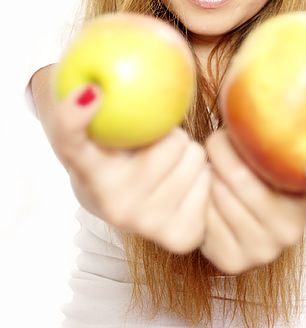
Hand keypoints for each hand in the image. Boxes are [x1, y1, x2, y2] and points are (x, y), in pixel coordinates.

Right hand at [48, 85, 210, 253]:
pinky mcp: (180, 236)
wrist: (118, 203)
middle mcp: (115, 205)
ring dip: (189, 154)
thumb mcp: (92, 129)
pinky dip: (203, 174)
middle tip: (156, 147)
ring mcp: (147, 225)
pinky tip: (185, 182)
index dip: (76, 118)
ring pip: (196, 157)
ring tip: (168, 165)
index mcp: (86, 171)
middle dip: (173, 136)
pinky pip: (210, 179)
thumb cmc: (112, 153)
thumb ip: (86, 107)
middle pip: (174, 143)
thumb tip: (92, 92)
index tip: (92, 94)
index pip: (73, 141)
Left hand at [200, 129, 305, 273]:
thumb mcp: (269, 143)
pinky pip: (205, 216)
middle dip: (223, 150)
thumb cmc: (251, 162)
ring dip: (209, 171)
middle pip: (248, 181)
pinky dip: (198, 196)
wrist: (220, 200)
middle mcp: (295, 228)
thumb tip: (274, 95)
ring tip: (212, 165)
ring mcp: (266, 248)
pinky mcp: (234, 260)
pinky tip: (205, 190)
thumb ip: (281, 129)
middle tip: (218, 140)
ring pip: (222, 194)